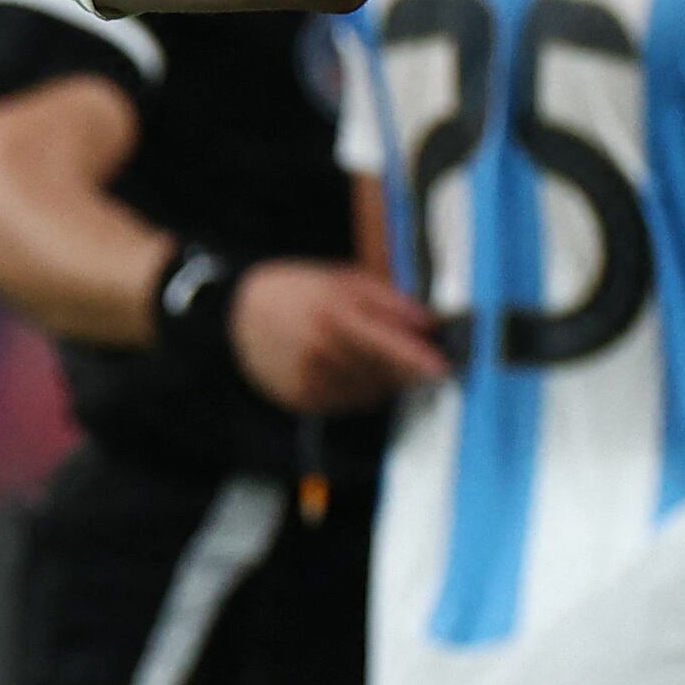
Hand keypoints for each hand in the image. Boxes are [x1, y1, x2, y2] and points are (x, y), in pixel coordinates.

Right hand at [227, 259, 447, 413]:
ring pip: (370, 392)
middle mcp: (321, 352)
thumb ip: (388, 301)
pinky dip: (361, 389)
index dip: (418, 359)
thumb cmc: (298, 293)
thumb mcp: (343, 281)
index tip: (443, 367)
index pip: (387, 344)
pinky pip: (350, 403)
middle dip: (406, 367)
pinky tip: (348, 368)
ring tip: (368, 353)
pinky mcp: (304, 400)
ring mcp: (311, 380)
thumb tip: (428, 321)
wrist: (240, 317)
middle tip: (416, 355)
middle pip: (382, 373)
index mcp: (332, 315)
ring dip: (384, 378)